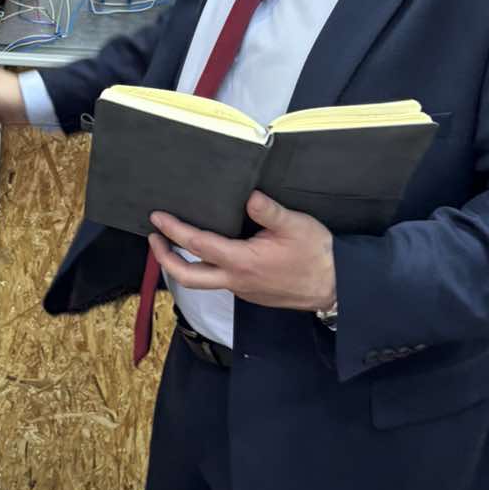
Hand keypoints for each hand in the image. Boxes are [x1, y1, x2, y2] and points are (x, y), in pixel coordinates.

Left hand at [147, 191, 335, 311]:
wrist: (335, 286)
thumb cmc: (316, 254)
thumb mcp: (295, 225)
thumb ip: (269, 211)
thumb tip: (248, 196)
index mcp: (242, 261)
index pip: (198, 245)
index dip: (174, 230)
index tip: (157, 218)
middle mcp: (236, 280)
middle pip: (186, 277)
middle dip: (164, 258)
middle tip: (153, 238)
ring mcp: (241, 289)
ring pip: (200, 282)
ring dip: (181, 264)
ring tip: (172, 244)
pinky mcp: (249, 292)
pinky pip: (217, 281)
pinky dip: (202, 267)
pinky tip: (206, 252)